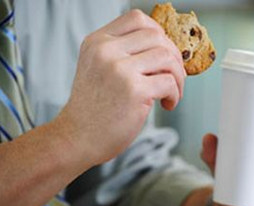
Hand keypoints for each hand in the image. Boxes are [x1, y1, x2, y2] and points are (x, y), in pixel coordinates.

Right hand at [56, 9, 185, 166]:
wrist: (76, 139)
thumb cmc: (92, 109)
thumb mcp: (98, 69)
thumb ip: (122, 53)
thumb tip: (165, 47)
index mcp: (97, 42)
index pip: (137, 19)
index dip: (158, 33)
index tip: (163, 52)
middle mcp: (106, 51)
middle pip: (156, 36)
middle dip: (172, 56)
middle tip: (172, 77)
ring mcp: (120, 69)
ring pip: (167, 56)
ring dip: (177, 76)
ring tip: (170, 93)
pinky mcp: (134, 90)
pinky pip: (169, 82)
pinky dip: (175, 94)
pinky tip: (167, 104)